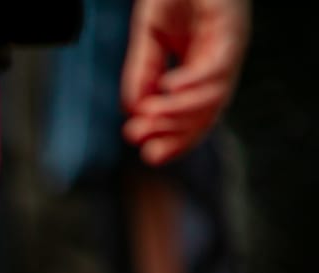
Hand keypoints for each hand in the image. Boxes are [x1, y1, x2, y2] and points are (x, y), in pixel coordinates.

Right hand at [122, 0, 249, 164]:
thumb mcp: (148, 38)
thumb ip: (141, 73)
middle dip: (178, 136)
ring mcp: (228, 44)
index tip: (145, 152)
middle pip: (208, 112)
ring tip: (149, 118)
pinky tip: (167, 89)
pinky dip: (193, 83)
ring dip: (180, 114)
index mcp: (202, 64)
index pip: (194, 111)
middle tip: (149, 153)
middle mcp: (220, 59)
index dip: (172, 135)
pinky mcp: (231, 26)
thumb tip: (133, 113)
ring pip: (214, 95)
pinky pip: (217, 65)